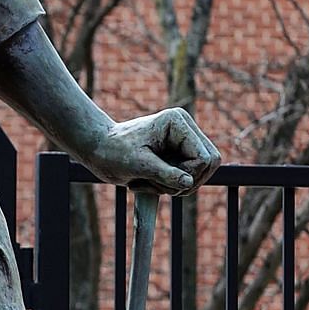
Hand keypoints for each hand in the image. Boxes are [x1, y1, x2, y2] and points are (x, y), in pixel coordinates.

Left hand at [88, 106, 219, 193]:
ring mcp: (185, 141)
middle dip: (186, 182)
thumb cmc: (113, 151)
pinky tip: (148, 182)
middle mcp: (186, 128)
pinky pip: (190, 177)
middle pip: (210, 164)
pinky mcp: (180, 153)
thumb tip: (189, 183)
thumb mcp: (138, 164)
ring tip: (148, 182)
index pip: (204, 158)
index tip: (159, 179)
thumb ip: (164, 174)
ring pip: (201, 173)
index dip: (188, 176)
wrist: (98, 149)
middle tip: (156, 185)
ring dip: (176, 186)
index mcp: (177, 122)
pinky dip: (171, 187)